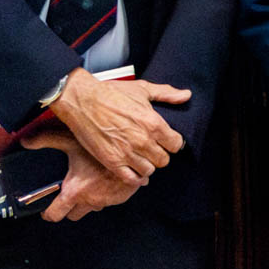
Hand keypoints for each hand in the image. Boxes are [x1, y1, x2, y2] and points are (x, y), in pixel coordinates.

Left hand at [21, 129, 140, 221]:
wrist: (135, 151)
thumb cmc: (102, 147)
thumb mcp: (71, 141)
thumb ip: (47, 140)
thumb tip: (25, 141)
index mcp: (74, 191)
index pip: (55, 215)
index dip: (48, 214)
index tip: (47, 210)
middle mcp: (90, 200)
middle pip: (73, 216)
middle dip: (69, 208)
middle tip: (69, 194)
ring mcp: (106, 201)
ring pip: (92, 208)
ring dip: (89, 200)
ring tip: (90, 184)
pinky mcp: (121, 198)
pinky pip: (109, 201)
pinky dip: (106, 194)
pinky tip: (105, 180)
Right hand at [51, 66, 190, 185]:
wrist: (82, 100)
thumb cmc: (111, 93)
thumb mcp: (142, 89)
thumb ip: (166, 94)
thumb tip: (186, 96)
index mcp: (154, 124)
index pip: (176, 145)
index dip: (172, 143)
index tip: (167, 141)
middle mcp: (143, 141)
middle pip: (163, 160)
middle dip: (160, 154)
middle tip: (152, 149)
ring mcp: (127, 153)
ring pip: (149, 170)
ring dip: (147, 165)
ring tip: (141, 157)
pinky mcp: (112, 162)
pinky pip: (131, 179)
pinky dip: (135, 177)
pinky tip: (133, 170)